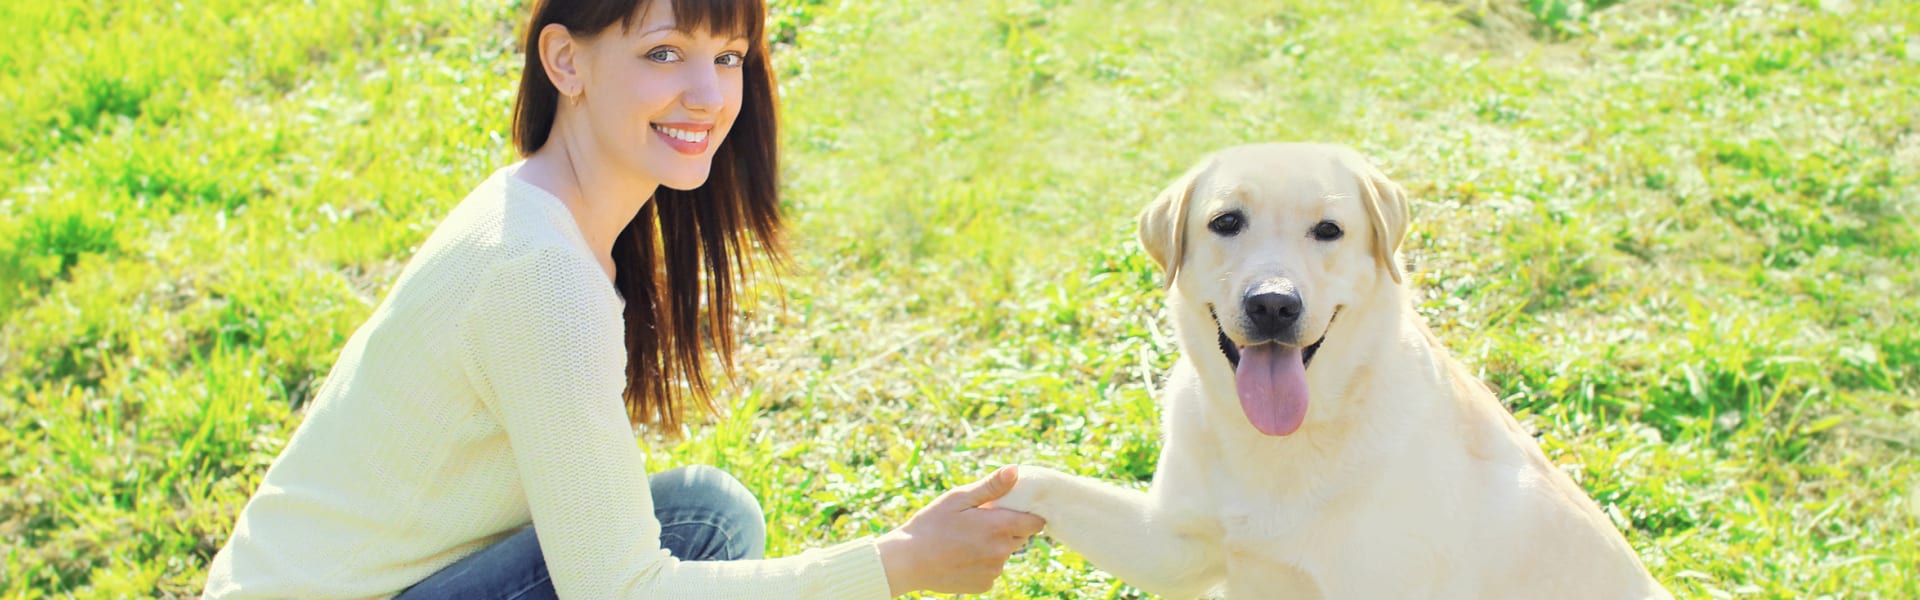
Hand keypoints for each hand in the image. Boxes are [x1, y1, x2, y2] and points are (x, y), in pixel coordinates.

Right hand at [876, 466, 1045, 595]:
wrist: (908, 561)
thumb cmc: (931, 524)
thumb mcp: (958, 498)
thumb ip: (991, 486)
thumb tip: (1015, 470)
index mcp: (999, 527)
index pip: (1035, 523)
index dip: (1026, 514)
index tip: (1011, 509)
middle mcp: (1001, 552)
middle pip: (1020, 537)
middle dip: (1007, 528)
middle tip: (980, 522)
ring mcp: (993, 571)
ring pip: (1004, 554)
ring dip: (994, 546)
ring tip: (966, 539)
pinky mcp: (984, 585)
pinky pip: (992, 569)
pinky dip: (983, 562)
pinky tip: (962, 556)